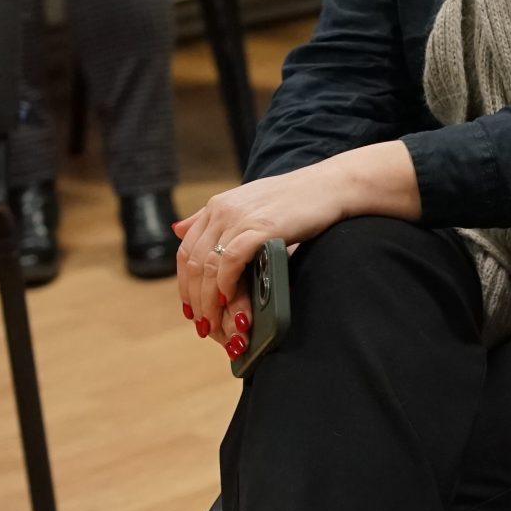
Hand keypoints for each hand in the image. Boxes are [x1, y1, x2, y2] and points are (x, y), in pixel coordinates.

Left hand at [171, 142, 420, 356]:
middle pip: (194, 263)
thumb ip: (215, 218)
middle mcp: (222, 210)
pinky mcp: (261, 227)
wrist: (332, 185)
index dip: (186, 284)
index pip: (186, 252)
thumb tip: (178, 230)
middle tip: (205, 325)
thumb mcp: (249, 203)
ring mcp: (240, 218)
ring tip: (217, 322)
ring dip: (209, 300)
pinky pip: (230, 262)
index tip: (193, 308)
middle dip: (196, 300)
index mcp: (217, 205)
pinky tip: (232, 300)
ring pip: (209, 266)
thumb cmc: (297, 199)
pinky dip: (226, 285)